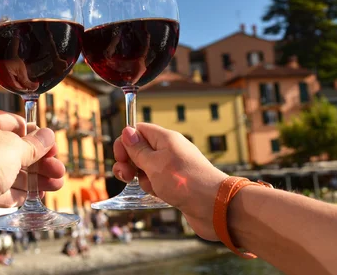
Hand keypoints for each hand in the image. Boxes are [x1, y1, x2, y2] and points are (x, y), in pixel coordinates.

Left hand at [0, 103, 63, 234]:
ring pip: (6, 171)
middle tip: (59, 172)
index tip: (53, 148)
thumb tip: (48, 136)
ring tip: (55, 186)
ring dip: (31, 179)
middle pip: (11, 149)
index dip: (36, 136)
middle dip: (38, 162)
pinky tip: (34, 197)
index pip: (13, 123)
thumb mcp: (13, 147)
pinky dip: (14, 193)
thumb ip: (33, 145)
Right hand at [112, 124, 226, 240]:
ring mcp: (173, 168)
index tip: (121, 158)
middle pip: (140, 150)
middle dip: (129, 163)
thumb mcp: (154, 164)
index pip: (138, 130)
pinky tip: (160, 195)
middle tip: (127, 176)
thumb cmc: (186, 182)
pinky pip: (156, 182)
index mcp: (165, 139)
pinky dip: (153, 188)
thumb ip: (137, 149)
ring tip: (152, 187)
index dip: (126, 142)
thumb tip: (127, 131)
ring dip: (142, 179)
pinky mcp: (176, 184)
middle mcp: (169, 150)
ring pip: (146, 168)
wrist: (215, 207)